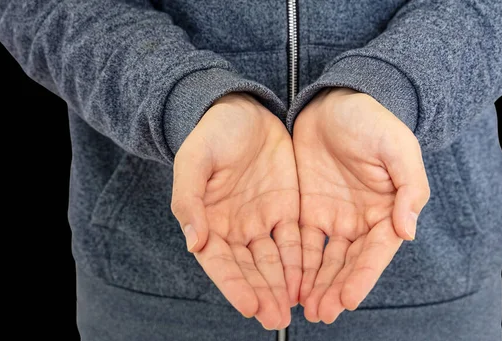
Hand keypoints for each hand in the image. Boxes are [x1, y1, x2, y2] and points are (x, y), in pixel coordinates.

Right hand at [171, 93, 300, 329]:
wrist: (242, 110)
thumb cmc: (212, 133)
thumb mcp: (195, 160)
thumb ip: (189, 200)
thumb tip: (194, 242)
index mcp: (210, 222)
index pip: (221, 263)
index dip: (234, 285)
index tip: (250, 307)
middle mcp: (237, 229)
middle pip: (251, 269)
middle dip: (264, 294)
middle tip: (278, 318)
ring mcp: (263, 221)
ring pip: (276, 261)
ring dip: (285, 285)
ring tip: (298, 308)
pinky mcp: (287, 210)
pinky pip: (297, 240)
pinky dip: (303, 262)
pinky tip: (311, 280)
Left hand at [292, 88, 429, 323]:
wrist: (334, 102)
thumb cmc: (371, 121)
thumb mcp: (397, 148)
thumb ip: (409, 189)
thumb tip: (407, 231)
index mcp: (386, 211)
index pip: (375, 252)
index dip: (363, 277)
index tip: (348, 299)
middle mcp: (360, 221)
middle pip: (348, 263)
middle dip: (335, 289)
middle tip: (321, 313)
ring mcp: (333, 218)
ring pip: (324, 260)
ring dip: (315, 285)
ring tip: (304, 308)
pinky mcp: (307, 210)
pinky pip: (301, 243)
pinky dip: (296, 264)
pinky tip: (288, 283)